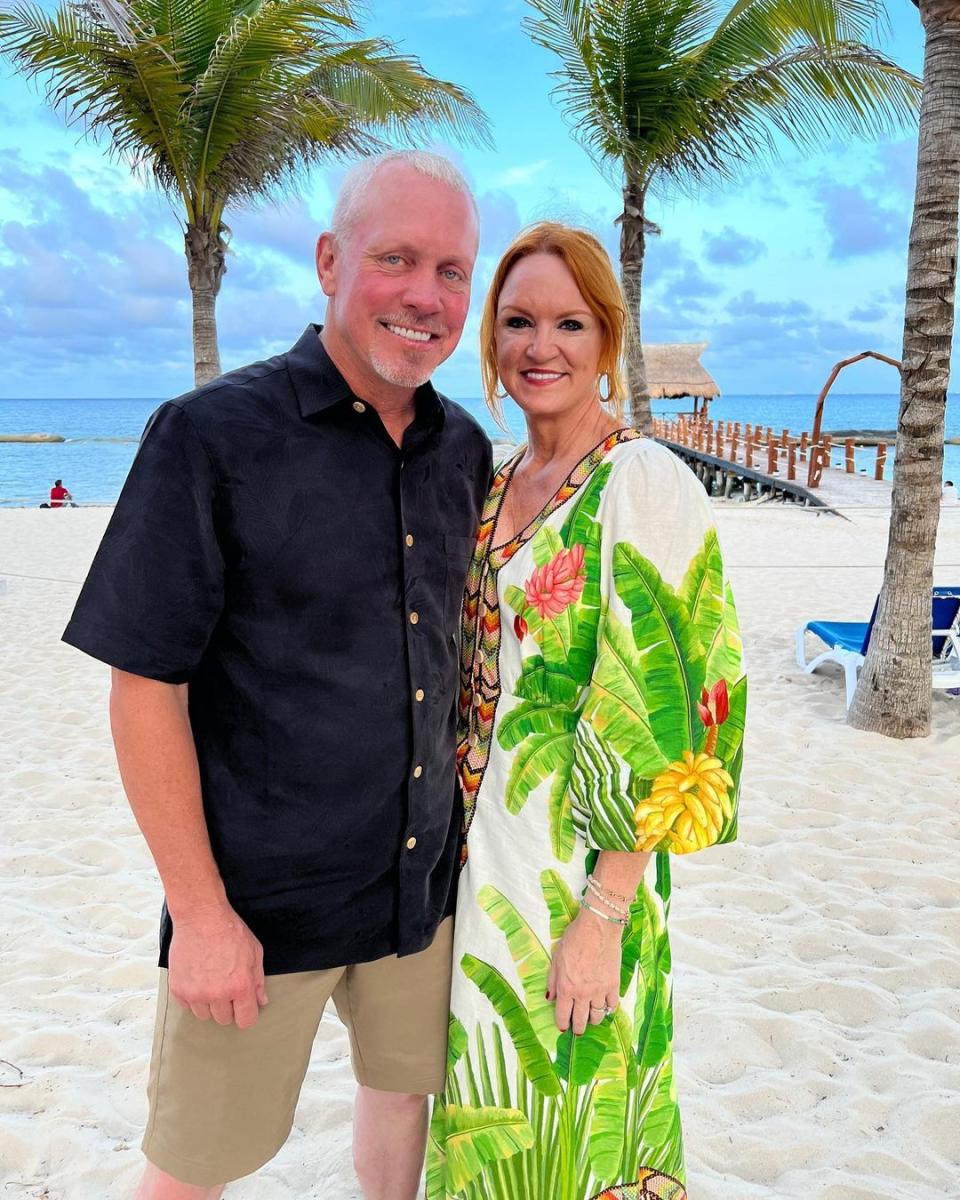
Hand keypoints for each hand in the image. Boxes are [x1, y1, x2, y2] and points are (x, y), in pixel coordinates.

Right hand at [167, 903, 267, 1028]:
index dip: (246, 1013)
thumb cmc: (229, 931)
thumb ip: (258, 980)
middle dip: (228, 1007)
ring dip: (209, 1003)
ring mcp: (195, 993)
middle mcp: (217, 994)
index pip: (246, 1020)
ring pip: (204, 1015)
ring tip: (210, 981)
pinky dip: (192, 997)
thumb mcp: (254, 951)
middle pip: (224, 1019)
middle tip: (226, 987)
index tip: (243, 1007)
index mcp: (239, 986)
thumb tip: (261, 1000)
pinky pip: (187, 1006)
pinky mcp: (178, 989)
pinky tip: (197, 978)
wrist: (201, 917)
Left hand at [547, 907, 621, 1034]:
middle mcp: (583, 993)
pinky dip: (608, 1008)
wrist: (598, 927)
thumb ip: (553, 980)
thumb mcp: (557, 958)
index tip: (563, 1027)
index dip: (562, 1024)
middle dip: (578, 1028)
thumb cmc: (575, 938)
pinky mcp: (614, 985)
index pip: (563, 1016)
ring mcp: (600, 991)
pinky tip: (605, 1005)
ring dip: (593, 1019)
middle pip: (581, 1021)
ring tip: (591, 1017)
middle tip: (577, 1029)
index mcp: (566, 987)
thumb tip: (550, 997)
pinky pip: (612, 1006)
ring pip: (597, 1017)